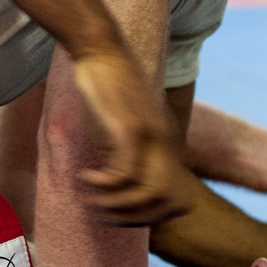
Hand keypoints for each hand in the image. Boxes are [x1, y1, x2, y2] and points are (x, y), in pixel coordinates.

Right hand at [72, 50, 191, 224]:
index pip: (180, 198)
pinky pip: (123, 174)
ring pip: (145, 192)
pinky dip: (103, 185)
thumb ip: (134, 145)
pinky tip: (86, 179)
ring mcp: (150, 135)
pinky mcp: (129, 129)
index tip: (126, 212)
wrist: (102, 49)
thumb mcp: (129, 119)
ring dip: (116, 204)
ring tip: (93, 199)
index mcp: (169, 141)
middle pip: (166, 201)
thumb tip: (124, 175)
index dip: (154, 215)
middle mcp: (166, 141)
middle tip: (107, 212)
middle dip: (136, 217)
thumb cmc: (108, 84)